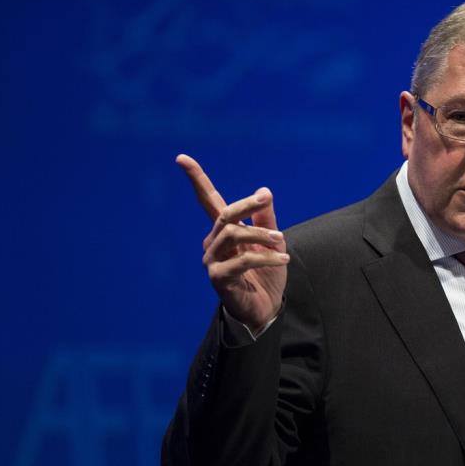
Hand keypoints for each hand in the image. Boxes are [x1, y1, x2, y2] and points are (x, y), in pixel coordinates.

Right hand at [176, 154, 287, 329]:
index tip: (181, 157)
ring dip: (260, 234)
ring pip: (233, 235)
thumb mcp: (272, 242)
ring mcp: (212, 261)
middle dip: (246, 204)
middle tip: (265, 199)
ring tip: (281, 240)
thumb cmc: (266, 274)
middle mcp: (213, 243)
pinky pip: (241, 261)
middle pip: (224, 215)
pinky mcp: (218, 278)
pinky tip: (282, 259)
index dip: (196, 179)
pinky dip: (265, 257)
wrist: (265, 308)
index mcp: (224, 231)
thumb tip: (265, 191)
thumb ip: (266, 219)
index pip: (208, 200)